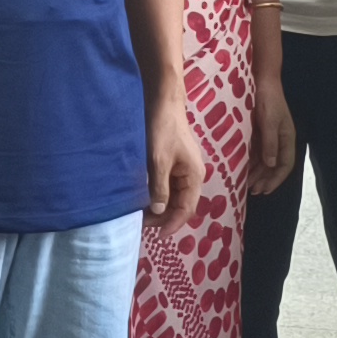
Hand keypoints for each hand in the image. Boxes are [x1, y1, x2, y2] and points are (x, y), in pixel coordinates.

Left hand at [145, 90, 203, 228]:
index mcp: (195, 177)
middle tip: (142, 224)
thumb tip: (160, 212)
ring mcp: (184, 168)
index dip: (172, 225)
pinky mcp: (175, 161)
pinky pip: (169, 184)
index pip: (186, 209)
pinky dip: (158, 193)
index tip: (156, 236)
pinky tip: (145, 197)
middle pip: (181, 204)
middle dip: (164, 217)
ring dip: (160, 206)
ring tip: (141, 214)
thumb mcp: (158, 161)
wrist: (163, 101)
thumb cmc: (163, 129)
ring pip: (174, 195)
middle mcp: (193, 175)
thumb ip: (160, 188)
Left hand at [246, 73, 299, 195]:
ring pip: (265, 160)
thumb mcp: (269, 121)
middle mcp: (280, 139)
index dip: (276, 179)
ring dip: (258, 173)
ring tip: (247, 185)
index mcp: (287, 138)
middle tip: (253, 191)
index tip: (265, 190)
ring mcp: (269, 136)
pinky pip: (257, 151)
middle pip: (275, 165)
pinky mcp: (259, 131)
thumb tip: (272, 165)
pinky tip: (242, 168)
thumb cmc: (267, 100)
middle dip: (265, 179)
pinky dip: (251, 162)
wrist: (261, 79)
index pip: (285, 165)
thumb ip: (270, 143)